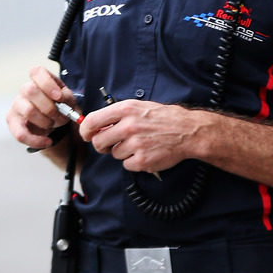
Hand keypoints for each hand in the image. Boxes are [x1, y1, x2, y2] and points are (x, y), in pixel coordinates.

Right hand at [6, 66, 76, 150]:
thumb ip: (67, 97)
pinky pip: (21, 133)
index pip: (36, 72)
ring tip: (54, 125)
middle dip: (50, 107)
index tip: (59, 97)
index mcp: (39, 80)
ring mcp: (17, 106)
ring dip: (46, 122)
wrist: (55, 125)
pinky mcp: (13, 123)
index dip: (47, 83)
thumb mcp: (69, 101)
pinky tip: (47, 141)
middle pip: (31, 91)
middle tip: (61, 117)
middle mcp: (25, 90)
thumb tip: (61, 98)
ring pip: (28, 111)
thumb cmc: (61, 108)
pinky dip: (36, 140)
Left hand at [79, 98, 198, 173]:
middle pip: (98, 142)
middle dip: (102, 145)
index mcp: (125, 110)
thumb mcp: (139, 107)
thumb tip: (97, 126)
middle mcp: (128, 126)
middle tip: (111, 144)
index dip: (85, 131)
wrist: (186, 131)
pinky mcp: (142, 160)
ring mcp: (135, 144)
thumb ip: (117, 115)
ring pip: (114, 154)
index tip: (86, 135)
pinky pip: (127, 165)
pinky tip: (145, 153)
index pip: (92, 121)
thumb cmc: (163, 118)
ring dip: (123, 152)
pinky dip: (134, 162)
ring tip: (139, 144)